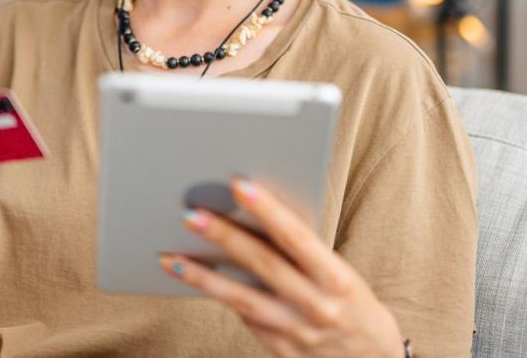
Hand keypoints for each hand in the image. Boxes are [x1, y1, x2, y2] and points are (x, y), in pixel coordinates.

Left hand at [160, 178, 405, 357]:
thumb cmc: (355, 305)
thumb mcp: (343, 275)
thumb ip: (306, 254)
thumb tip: (257, 219)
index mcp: (338, 280)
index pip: (297, 238)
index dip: (268, 211)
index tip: (240, 185)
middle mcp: (317, 308)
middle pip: (263, 266)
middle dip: (225, 238)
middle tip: (190, 214)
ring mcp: (296, 333)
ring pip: (242, 301)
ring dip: (203, 277)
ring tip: (171, 258)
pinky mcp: (279, 350)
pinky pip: (244, 319)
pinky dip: (221, 296)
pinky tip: (196, 279)